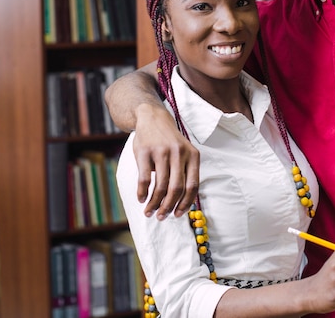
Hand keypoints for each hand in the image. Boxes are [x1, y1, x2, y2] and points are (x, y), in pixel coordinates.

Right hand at [133, 104, 199, 218]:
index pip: (193, 186)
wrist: (152, 118)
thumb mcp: (184, 152)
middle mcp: (179, 153)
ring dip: (154, 204)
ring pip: (160, 187)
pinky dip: (143, 193)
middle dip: (169, 207)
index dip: (186, 203)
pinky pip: (145, 179)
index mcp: (192, 155)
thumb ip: (185, 172)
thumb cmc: (169, 141)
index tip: (178, 215)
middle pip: (176, 189)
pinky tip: (141, 199)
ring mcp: (161, 152)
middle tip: (161, 216)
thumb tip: (183, 203)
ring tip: (149, 212)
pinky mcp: (145, 152)